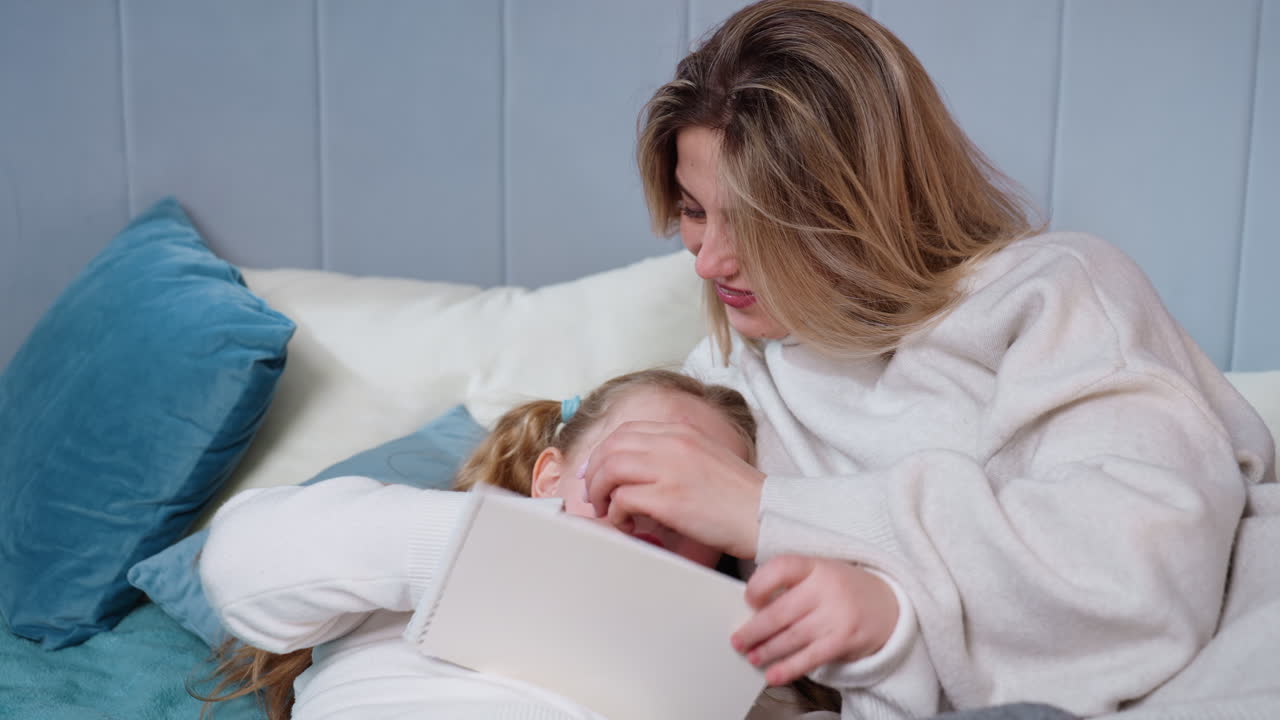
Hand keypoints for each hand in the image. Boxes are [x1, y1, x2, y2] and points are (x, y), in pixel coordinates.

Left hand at [582, 420, 765, 557]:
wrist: (765, 514)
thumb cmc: (738, 496)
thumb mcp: (705, 457)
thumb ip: (674, 454)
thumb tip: (639, 470)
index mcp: (681, 433)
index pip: (625, 431)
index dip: (604, 452)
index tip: (597, 472)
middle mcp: (672, 445)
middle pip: (611, 448)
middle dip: (595, 473)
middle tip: (595, 496)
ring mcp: (669, 470)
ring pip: (610, 469)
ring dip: (600, 493)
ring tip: (608, 511)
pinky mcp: (668, 499)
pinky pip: (622, 499)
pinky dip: (616, 514)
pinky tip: (629, 524)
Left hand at [732, 555, 898, 685]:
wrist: (892, 606)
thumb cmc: (847, 590)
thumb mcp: (822, 572)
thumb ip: (793, 584)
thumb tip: (755, 610)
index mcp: (817, 566)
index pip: (780, 568)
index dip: (758, 585)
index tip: (748, 600)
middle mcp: (826, 588)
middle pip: (780, 611)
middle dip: (754, 629)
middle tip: (738, 640)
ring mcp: (836, 615)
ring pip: (791, 637)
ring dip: (767, 650)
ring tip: (752, 656)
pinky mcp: (844, 640)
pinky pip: (810, 657)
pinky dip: (788, 668)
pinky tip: (773, 674)